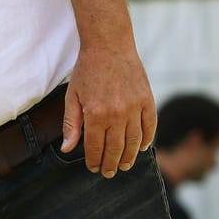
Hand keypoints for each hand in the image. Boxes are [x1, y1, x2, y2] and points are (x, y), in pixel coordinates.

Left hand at [60, 47, 155, 177]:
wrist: (109, 46)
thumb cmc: (87, 72)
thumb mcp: (72, 97)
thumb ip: (71, 125)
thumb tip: (67, 149)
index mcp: (95, 114)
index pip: (95, 146)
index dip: (95, 160)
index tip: (94, 168)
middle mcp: (117, 113)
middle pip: (116, 147)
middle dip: (112, 163)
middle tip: (110, 173)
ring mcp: (134, 107)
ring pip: (134, 140)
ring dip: (129, 156)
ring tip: (125, 165)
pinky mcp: (147, 99)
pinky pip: (150, 125)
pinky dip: (147, 139)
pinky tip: (141, 148)